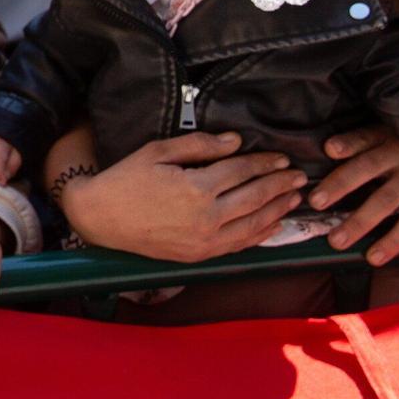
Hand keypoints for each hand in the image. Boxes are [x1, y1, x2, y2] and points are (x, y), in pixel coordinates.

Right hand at [60, 131, 305, 261]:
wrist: (99, 217)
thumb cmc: (125, 179)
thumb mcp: (158, 152)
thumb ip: (200, 146)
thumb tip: (236, 142)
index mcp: (196, 187)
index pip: (242, 171)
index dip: (265, 163)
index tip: (282, 157)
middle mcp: (206, 217)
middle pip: (255, 197)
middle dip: (280, 185)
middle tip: (300, 176)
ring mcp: (204, 240)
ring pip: (253, 223)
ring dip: (277, 209)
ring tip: (295, 198)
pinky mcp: (199, 255)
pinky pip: (239, 245)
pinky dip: (261, 234)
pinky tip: (273, 224)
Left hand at [312, 127, 398, 264]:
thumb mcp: (392, 144)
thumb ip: (363, 149)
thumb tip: (324, 158)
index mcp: (388, 136)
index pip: (364, 137)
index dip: (347, 143)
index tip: (329, 150)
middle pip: (367, 167)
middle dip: (339, 185)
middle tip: (316, 203)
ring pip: (387, 199)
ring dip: (359, 222)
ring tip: (337, 240)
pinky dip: (392, 241)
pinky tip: (375, 256)